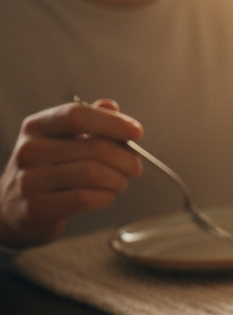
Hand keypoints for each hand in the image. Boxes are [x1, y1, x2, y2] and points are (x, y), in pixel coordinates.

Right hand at [0, 99, 143, 247]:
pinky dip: (106, 197)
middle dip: (126, 159)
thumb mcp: (61, 140)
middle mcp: (31, 150)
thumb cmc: (47, 171)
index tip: (137, 132)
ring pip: (94, 174)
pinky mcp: (37, 207)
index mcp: (37, 127)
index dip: (112, 123)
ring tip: (119, 183)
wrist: (13, 208)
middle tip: (134, 167)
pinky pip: (86, 199)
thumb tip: (111, 106)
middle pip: (95, 148)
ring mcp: (30, 179)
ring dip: (119, 180)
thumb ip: (88, 123)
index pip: (77, 115)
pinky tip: (105, 196)